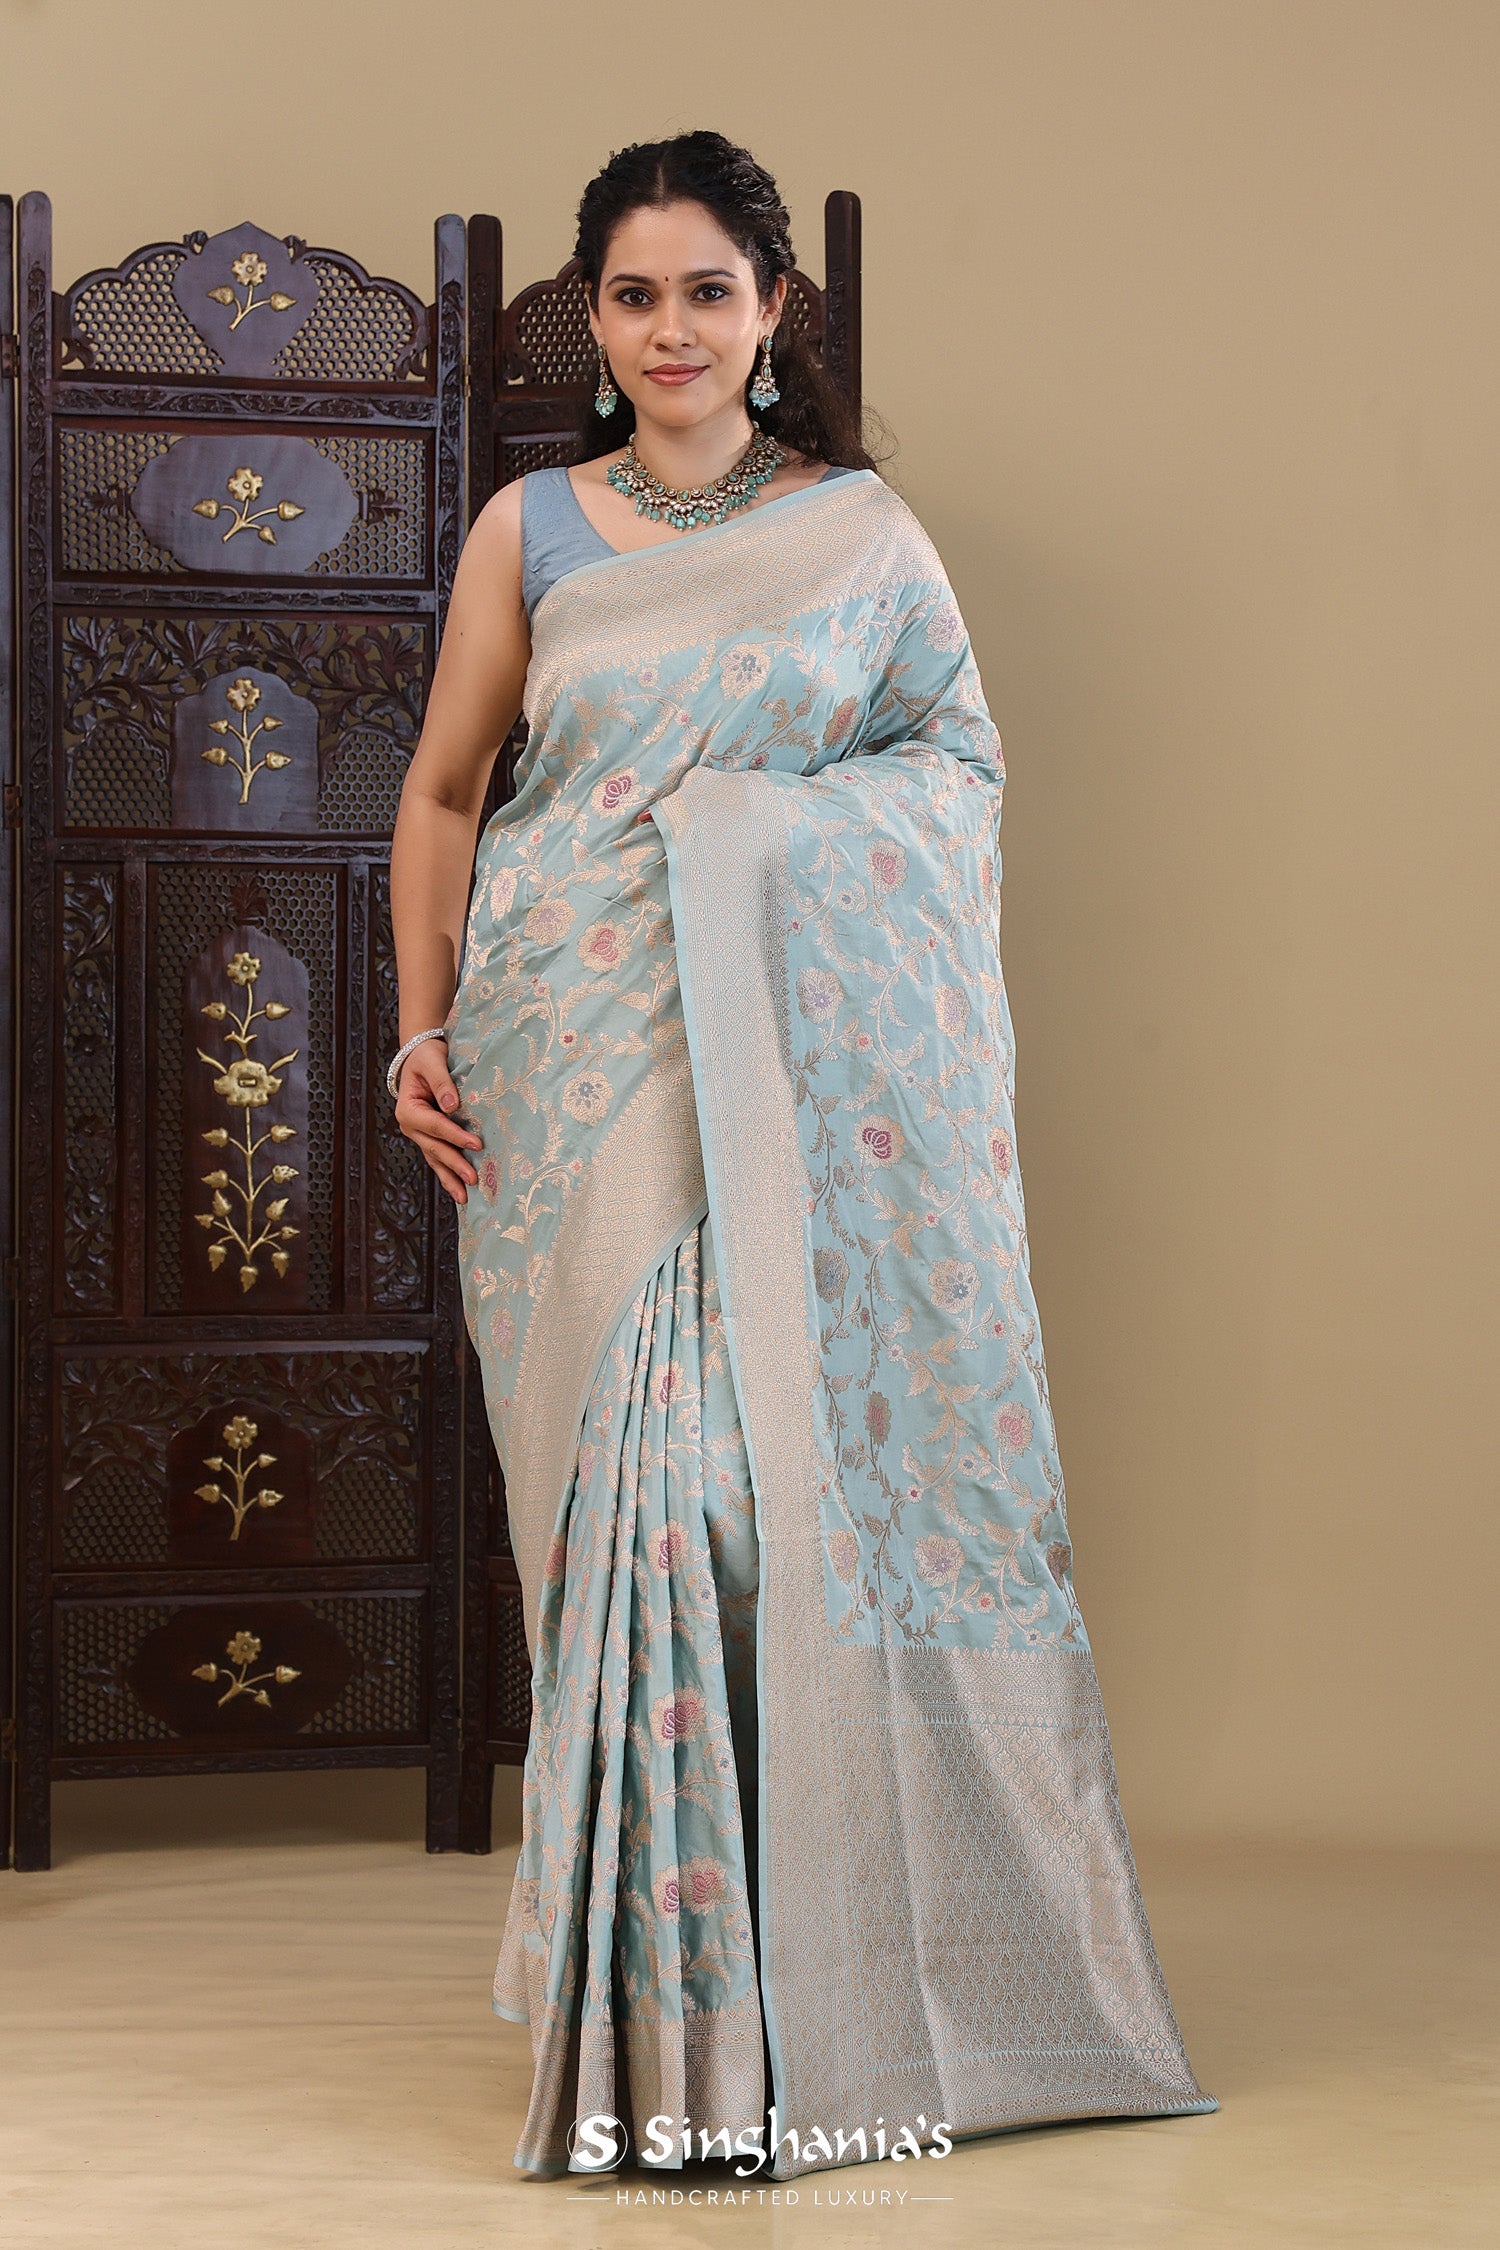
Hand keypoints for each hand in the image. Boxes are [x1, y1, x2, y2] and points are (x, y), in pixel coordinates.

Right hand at [394, 1037, 481, 1204]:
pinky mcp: (429, 1138)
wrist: (420, 1058)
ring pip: (435, 1159)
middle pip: (435, 1148)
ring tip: (465, 1197)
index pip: (435, 1125)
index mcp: (409, 1109)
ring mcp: (420, 1135)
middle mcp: (411, 1126)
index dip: (455, 1136)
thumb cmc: (426, 1058)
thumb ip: (442, 1083)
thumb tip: (452, 1105)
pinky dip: (448, 1174)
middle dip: (455, 1164)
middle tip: (473, 1178)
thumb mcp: (433, 1062)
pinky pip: (438, 1158)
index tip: (476, 1144)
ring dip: (450, 1178)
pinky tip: (459, 1189)